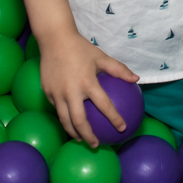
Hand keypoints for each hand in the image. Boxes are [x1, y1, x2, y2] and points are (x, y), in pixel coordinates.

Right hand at [38, 31, 139, 147]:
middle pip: (79, 121)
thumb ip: (119, 69)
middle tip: (96, 144)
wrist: (54, 39)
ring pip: (64, 120)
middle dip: (88, 136)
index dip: (114, 118)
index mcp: (87, 82)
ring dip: (73, 132)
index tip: (122, 128)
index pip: (104, 105)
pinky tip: (69, 121)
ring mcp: (57, 93)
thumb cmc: (80, 48)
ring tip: (80, 139)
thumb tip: (136, 79)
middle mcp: (71, 91)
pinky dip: (64, 117)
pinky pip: (56, 108)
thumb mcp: (101, 57)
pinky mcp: (47, 92)